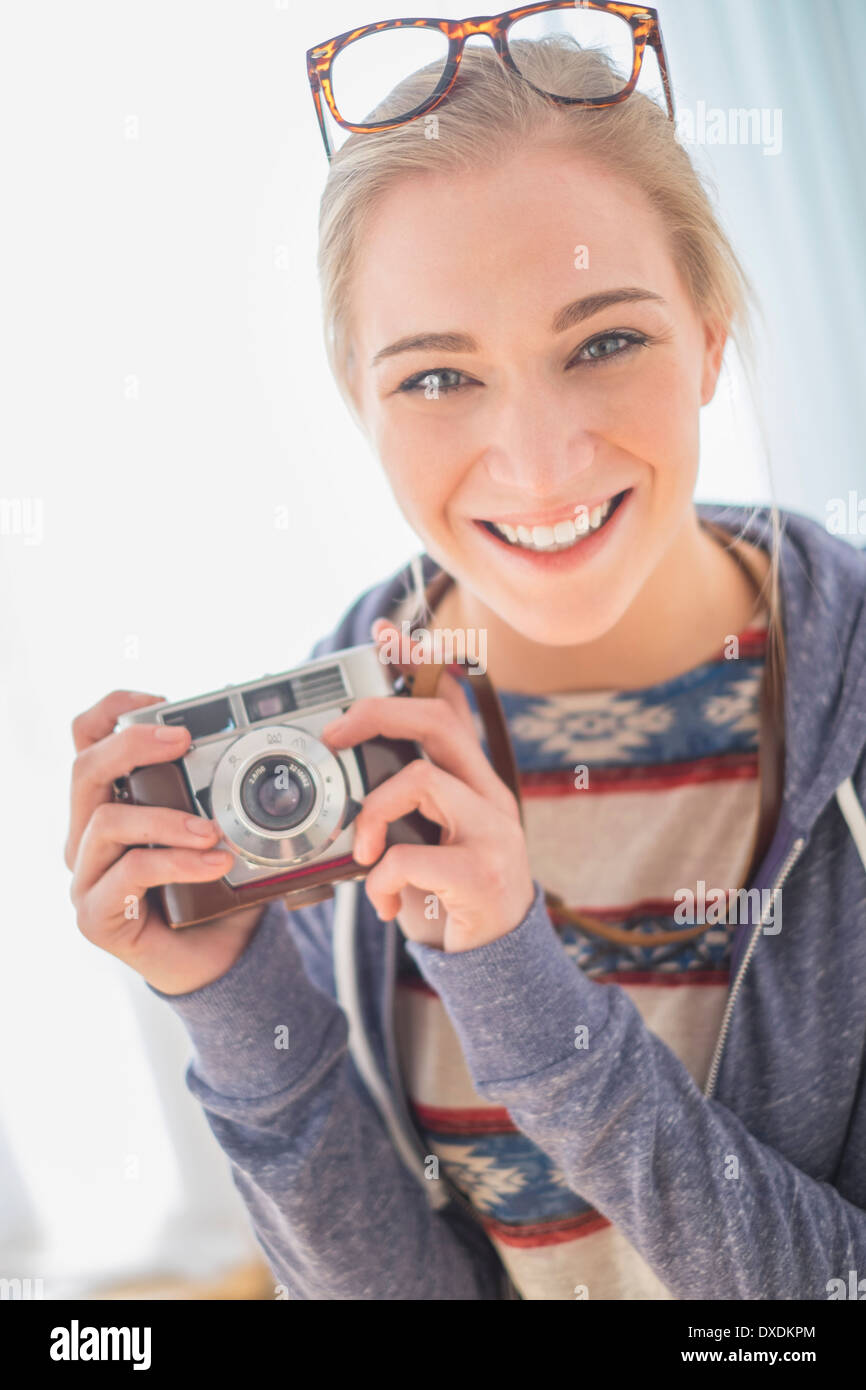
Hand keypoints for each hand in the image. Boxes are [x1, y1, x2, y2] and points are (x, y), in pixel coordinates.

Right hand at [65, 690, 268, 994]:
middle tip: (183, 741)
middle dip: (133, 745)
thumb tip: (262, 747)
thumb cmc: (215, 890)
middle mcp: (87, 836)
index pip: (85, 740)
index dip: (114, 710)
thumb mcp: (221, 829)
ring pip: (106, 821)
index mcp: (109, 804)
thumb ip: (224, 792)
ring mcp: (87, 877)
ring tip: (213, 831)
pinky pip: (130, 872)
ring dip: (166, 818)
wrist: (219, 962)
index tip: (161, 702)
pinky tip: (214, 864)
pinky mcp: (97, 915)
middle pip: (83, 769)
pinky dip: (176, 862)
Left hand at [320, 623, 534, 952]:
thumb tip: (359, 752)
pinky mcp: (484, 873)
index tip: (387, 633)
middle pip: (436, 723)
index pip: (450, 704)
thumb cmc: (451, 891)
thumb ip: (410, 795)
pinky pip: (413, 856)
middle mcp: (490, 794)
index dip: (418, 664)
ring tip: (365, 850)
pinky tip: (382, 900)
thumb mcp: (431, 833)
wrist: (496, 960)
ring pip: (422, 780)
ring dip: (374, 812)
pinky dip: (381, 879)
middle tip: (334, 739)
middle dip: (376, 715)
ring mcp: (494, 831)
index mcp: (473, 780)